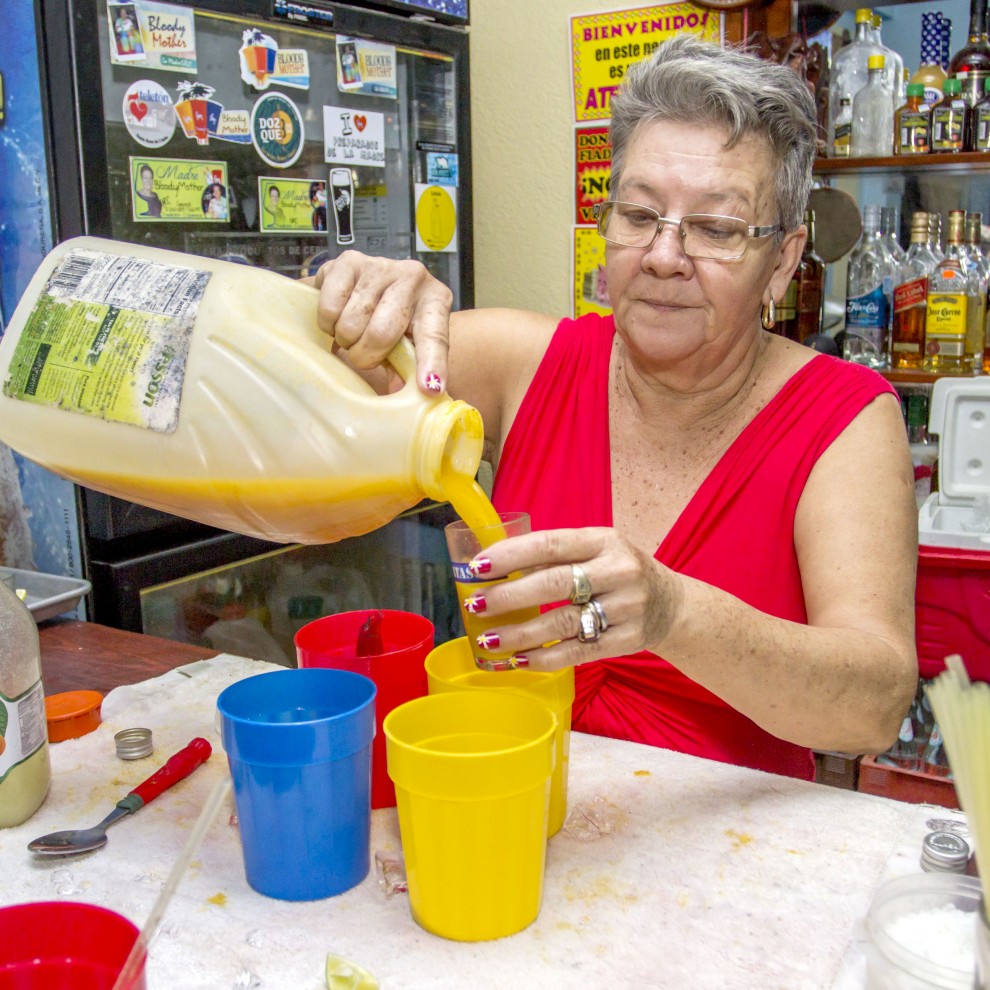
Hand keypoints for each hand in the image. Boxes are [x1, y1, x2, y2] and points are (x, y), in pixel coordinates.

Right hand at [313, 251, 452, 393]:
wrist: (367, 283)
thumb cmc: (393, 319)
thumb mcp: (407, 344)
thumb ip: (407, 369)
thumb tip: (400, 394)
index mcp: (436, 300)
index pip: (435, 337)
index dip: (431, 364)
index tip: (429, 388)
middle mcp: (413, 276)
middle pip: (382, 333)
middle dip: (366, 355)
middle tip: (363, 355)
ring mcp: (380, 265)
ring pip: (351, 324)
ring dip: (345, 339)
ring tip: (352, 333)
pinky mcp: (348, 260)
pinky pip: (329, 308)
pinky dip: (327, 324)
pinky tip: (338, 317)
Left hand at [465, 527, 682, 669]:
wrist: (673, 606)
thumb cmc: (619, 573)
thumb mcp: (597, 550)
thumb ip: (556, 556)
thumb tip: (496, 566)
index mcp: (604, 540)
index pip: (550, 543)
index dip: (511, 555)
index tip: (477, 567)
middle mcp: (617, 571)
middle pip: (554, 583)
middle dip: (508, 595)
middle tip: (476, 605)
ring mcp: (625, 608)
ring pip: (562, 622)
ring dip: (519, 633)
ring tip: (488, 640)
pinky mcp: (626, 641)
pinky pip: (577, 652)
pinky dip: (543, 658)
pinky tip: (518, 659)